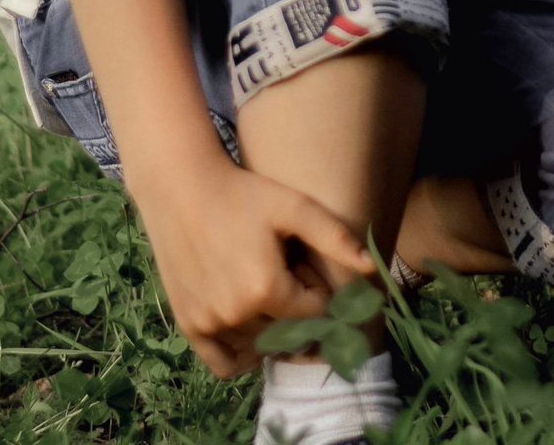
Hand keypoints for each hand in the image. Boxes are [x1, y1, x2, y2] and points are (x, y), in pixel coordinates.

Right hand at [131, 158, 376, 376]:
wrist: (182, 189)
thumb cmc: (243, 193)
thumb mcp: (294, 207)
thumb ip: (335, 238)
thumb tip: (371, 268)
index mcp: (265, 288)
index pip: (315, 315)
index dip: (317, 292)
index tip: (303, 267)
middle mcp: (235, 314)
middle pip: (289, 333)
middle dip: (297, 311)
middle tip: (285, 276)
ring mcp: (209, 323)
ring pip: (260, 347)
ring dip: (272, 328)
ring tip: (263, 287)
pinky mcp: (189, 325)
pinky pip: (224, 364)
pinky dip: (244, 355)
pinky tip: (252, 327)